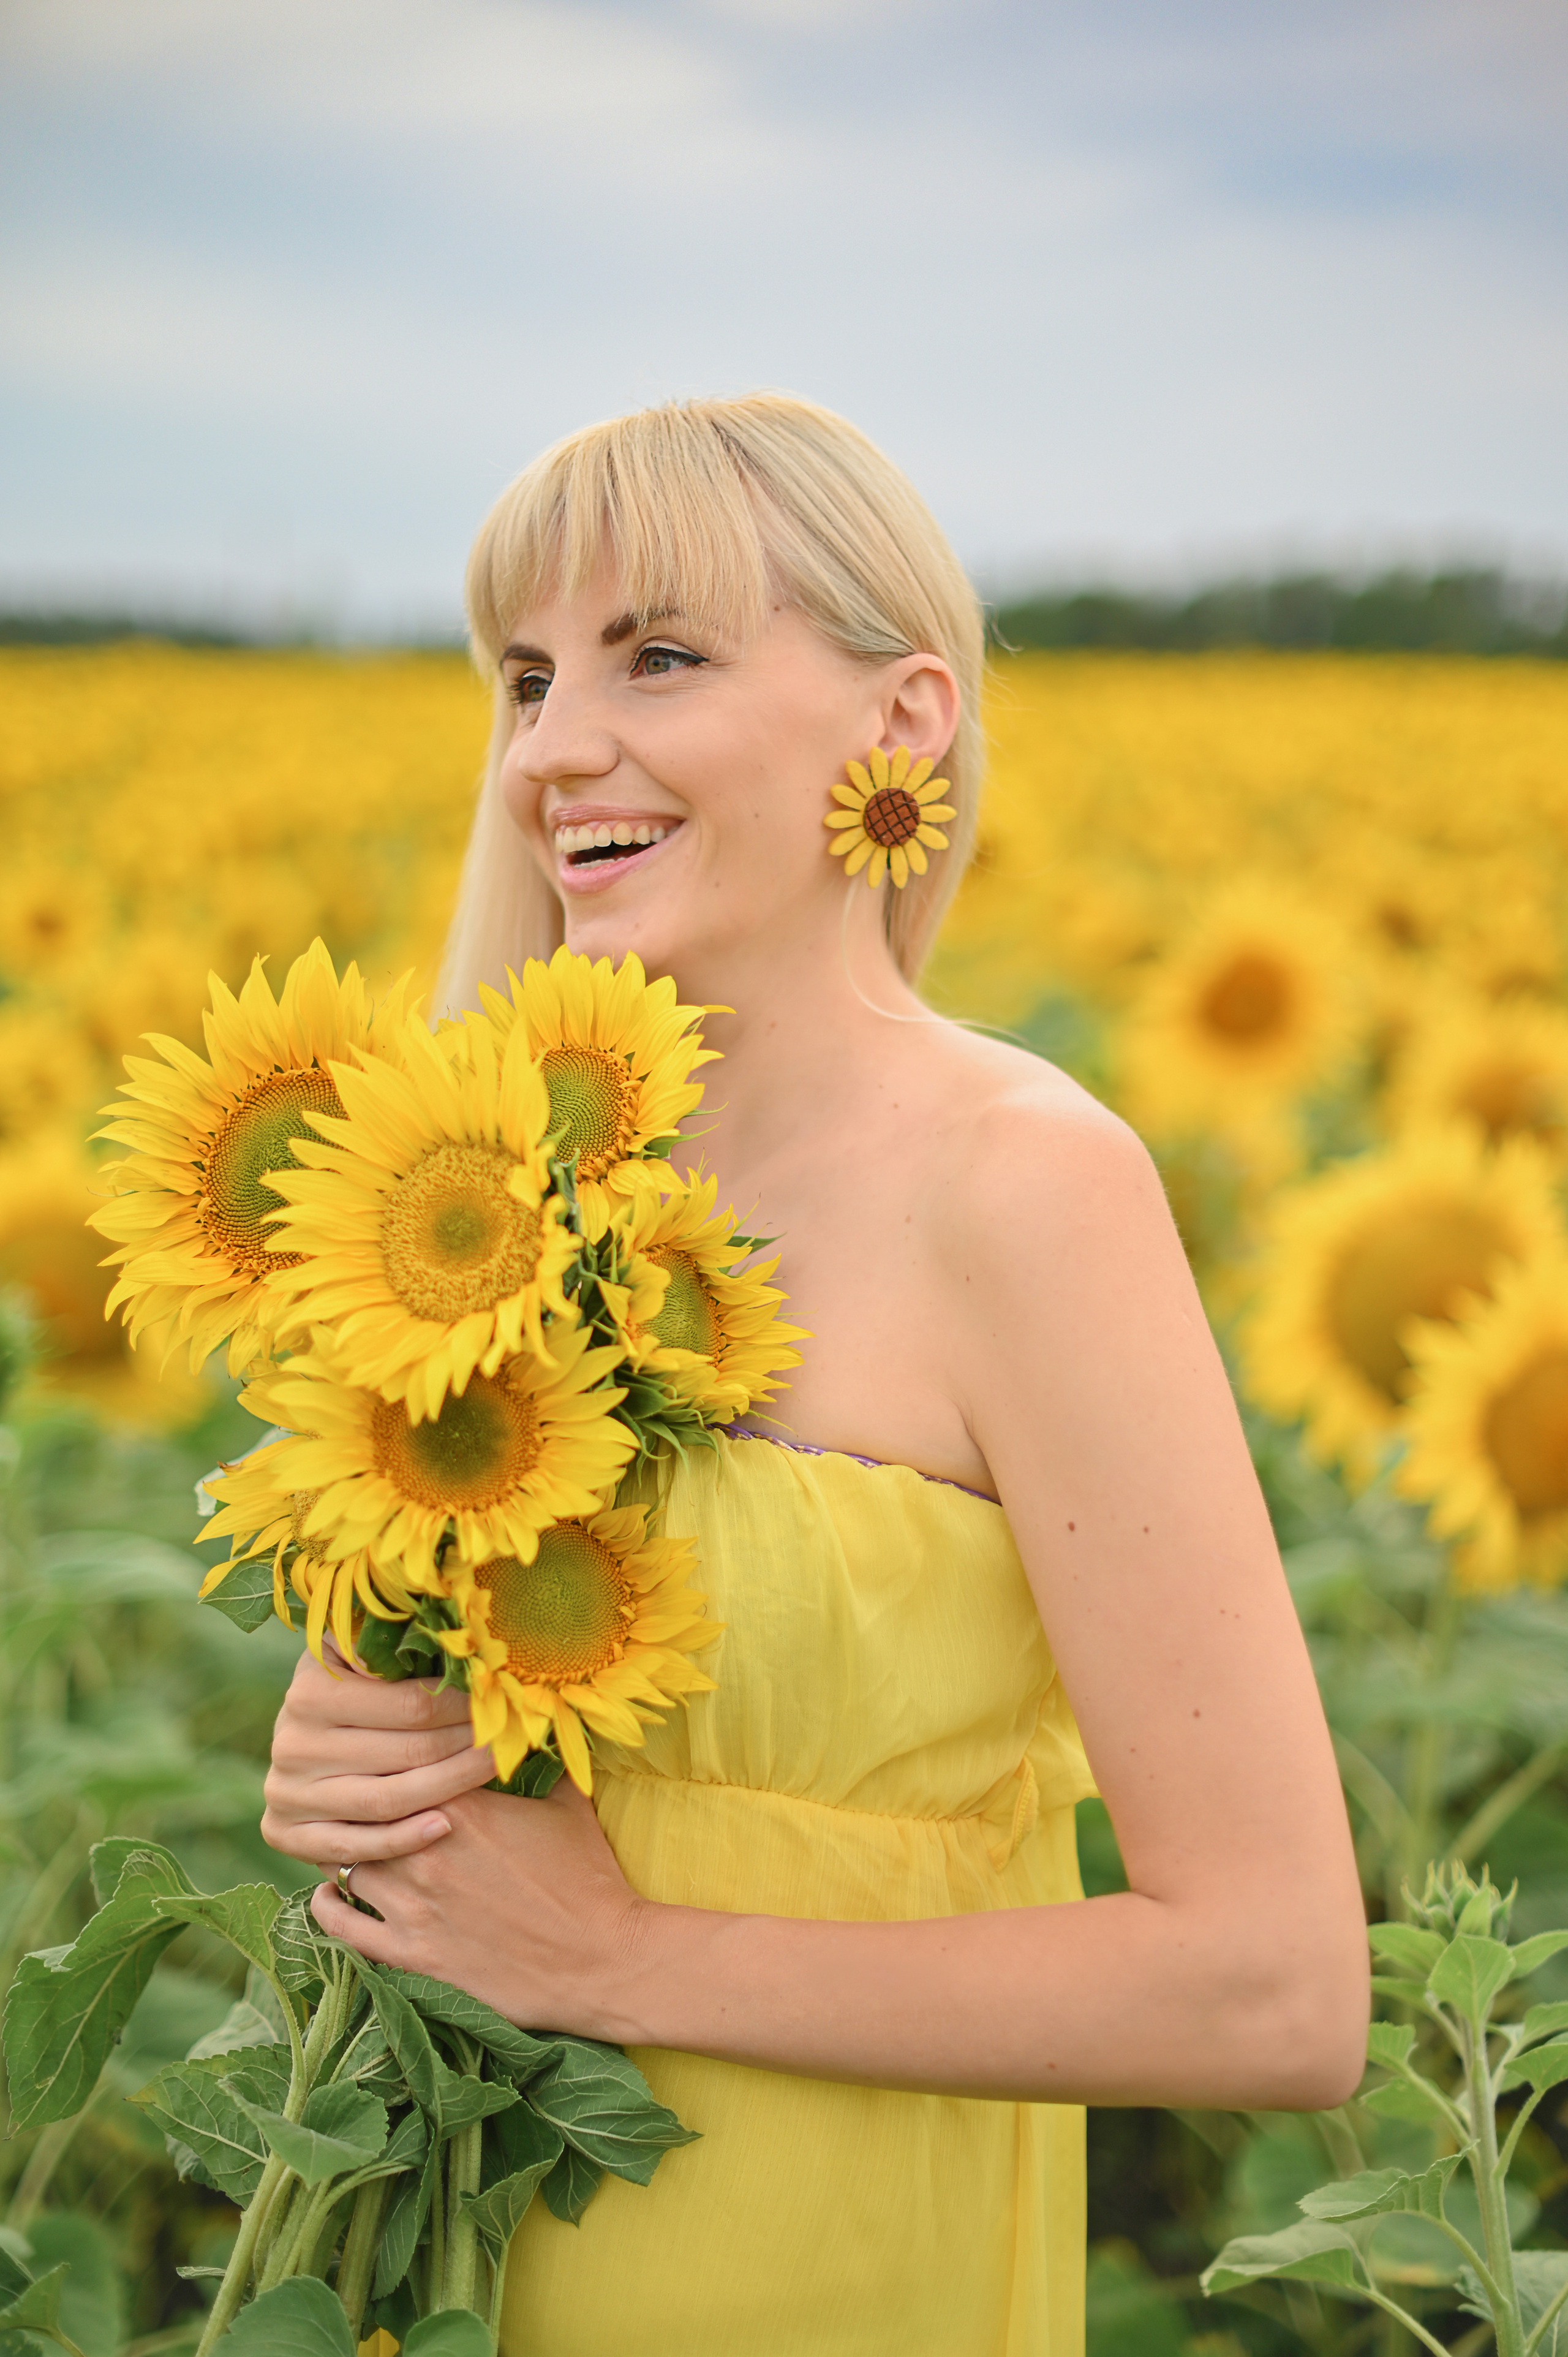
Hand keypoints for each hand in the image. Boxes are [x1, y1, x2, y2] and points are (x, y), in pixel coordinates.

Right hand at [262, 1643, 497, 1868]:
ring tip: (493, 1771)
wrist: (300, 1737)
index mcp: (313, 1690)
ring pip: (385, 1800)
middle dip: (466, 1744)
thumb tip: (458, 1637)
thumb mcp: (360, 1652)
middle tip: (511, 1739)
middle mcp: (293, 1742)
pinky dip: (403, 1839)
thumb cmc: (350, 1685)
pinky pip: (354, 1846)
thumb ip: (394, 1646)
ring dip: (450, 1787)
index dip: (463, 1707)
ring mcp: (287, 1792)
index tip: (503, 1704)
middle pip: (404, 1753)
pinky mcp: (286, 1833)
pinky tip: (446, 1826)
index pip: (410, 1705)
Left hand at [308, 1780, 649, 2037]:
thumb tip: (532, 1725)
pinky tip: (328, 1894)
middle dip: (360, 1803)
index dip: (392, 1760)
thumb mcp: (569, 1804)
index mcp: (462, 1806)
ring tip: (345, 1841)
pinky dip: (329, 1908)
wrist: (602, 1959)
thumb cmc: (589, 1877)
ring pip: (347, 1864)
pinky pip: (345, 1928)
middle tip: (356, 1797)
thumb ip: (540, 1763)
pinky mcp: (413, 1956)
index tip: (387, 1755)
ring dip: (345, 1850)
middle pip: (363, 1812)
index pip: (402, 1765)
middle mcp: (426, 1851)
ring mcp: (414, 1907)